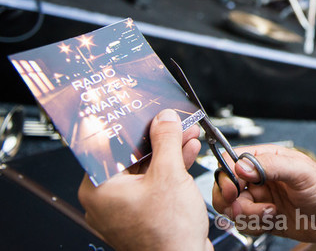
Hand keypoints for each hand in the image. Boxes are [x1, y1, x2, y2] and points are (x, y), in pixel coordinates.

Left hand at [78, 109, 210, 250]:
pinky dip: (169, 169)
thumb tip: (163, 119)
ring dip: (167, 150)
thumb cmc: (167, 235)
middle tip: (173, 120)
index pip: (111, 144)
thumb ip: (166, 140)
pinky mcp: (142, 215)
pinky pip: (152, 184)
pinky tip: (186, 153)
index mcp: (99, 188)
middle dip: (157, 136)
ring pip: (145, 169)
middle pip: (131, 155)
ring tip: (186, 134)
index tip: (146, 110)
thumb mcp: (169, 175)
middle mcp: (106, 199)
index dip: (132, 124)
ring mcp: (124, 209)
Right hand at [212, 144, 315, 241]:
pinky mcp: (262, 218)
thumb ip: (271, 166)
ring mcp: (259, 199)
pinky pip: (244, 223)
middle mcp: (259, 178)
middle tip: (245, 207)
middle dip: (232, 200)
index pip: (231, 160)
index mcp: (266, 158)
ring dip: (248, 215)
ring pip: (232, 208)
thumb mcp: (301, 171)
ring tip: (270, 213)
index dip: (226, 175)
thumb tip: (241, 166)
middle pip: (225, 186)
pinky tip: (272, 220)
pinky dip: (253, 225)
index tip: (233, 189)